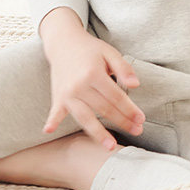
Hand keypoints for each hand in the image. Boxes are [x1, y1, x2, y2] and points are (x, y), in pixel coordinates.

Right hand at [43, 30, 145, 149]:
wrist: (64, 42)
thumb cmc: (90, 49)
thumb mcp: (110, 52)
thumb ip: (123, 68)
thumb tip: (135, 85)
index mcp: (93, 73)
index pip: (116, 96)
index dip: (130, 109)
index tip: (141, 119)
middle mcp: (79, 85)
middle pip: (104, 109)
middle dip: (122, 122)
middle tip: (137, 131)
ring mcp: (67, 93)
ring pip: (84, 117)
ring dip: (98, 133)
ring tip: (111, 147)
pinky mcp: (58, 97)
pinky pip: (55, 112)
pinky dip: (52, 121)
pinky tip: (48, 131)